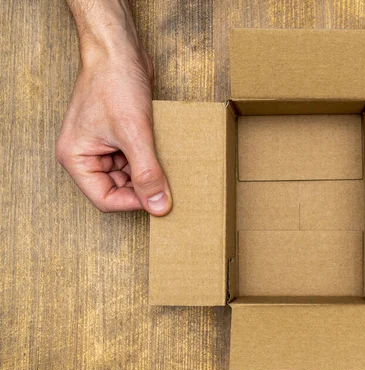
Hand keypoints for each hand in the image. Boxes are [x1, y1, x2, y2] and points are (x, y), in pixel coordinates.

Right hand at [57, 0, 171, 215]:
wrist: (119, 50)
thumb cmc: (114, 84)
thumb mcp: (134, 134)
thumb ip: (147, 173)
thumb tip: (159, 207)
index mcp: (77, 159)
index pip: (105, 199)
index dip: (134, 202)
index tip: (160, 199)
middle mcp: (87, 155)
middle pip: (119, 189)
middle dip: (144, 187)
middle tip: (170, 184)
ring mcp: (104, 146)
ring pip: (130, 175)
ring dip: (150, 173)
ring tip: (169, 166)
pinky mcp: (120, 136)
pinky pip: (137, 159)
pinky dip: (152, 159)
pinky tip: (167, 154)